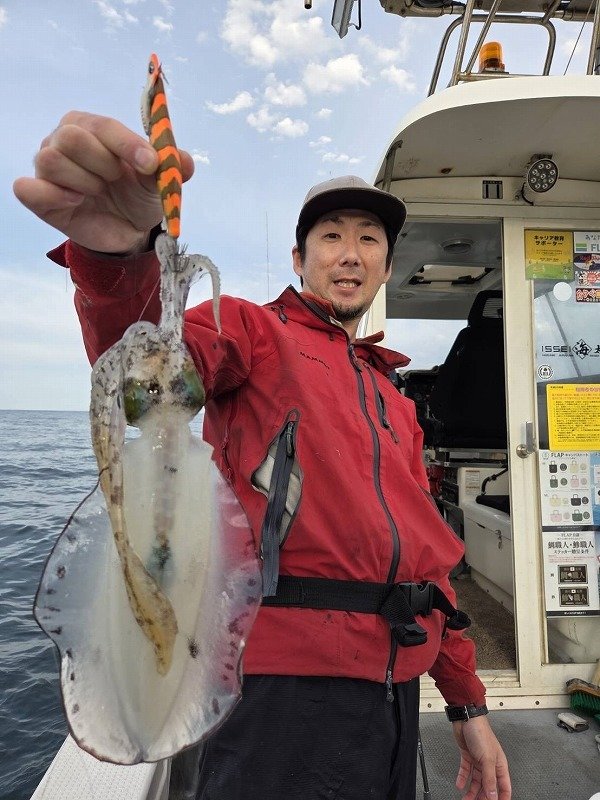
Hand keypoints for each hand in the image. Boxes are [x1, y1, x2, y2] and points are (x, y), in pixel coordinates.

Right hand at [13, 111, 194, 253]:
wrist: (126, 232)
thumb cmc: (137, 196)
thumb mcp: (159, 183)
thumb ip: (171, 168)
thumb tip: (183, 161)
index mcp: (92, 127)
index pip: (103, 125)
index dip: (127, 144)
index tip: (150, 165)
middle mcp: (63, 140)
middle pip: (71, 137)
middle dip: (103, 163)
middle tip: (116, 181)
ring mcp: (48, 169)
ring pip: (52, 159)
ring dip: (84, 181)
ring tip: (98, 193)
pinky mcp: (39, 197)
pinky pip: (28, 188)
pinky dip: (53, 194)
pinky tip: (76, 202)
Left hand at [452, 715, 510, 798]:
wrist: (466, 719)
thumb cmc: (481, 733)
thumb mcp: (487, 759)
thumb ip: (490, 778)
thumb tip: (493, 795)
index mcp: (500, 765)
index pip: (504, 787)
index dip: (501, 798)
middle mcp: (490, 764)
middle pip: (488, 786)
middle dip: (483, 797)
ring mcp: (478, 760)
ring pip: (476, 781)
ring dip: (471, 791)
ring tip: (466, 799)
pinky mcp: (468, 756)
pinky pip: (466, 771)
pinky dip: (463, 779)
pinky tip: (460, 785)